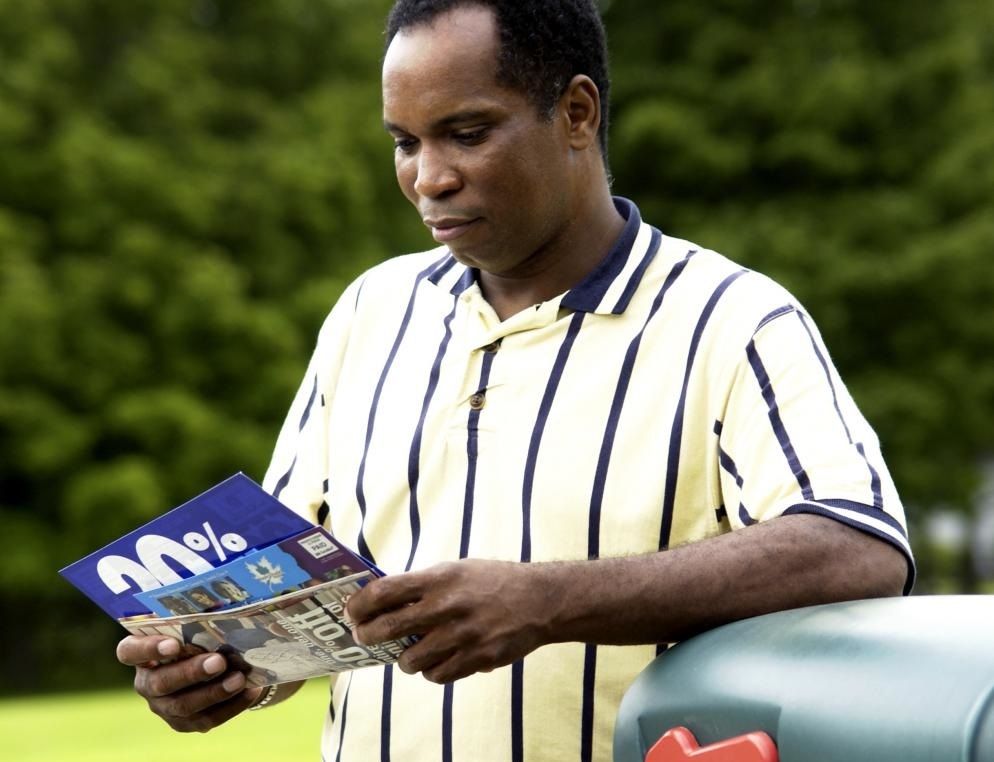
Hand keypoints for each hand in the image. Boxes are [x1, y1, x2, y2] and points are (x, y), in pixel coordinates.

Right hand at [116, 634, 263, 731]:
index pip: (130, 651)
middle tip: (219, 661)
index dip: (149, 649)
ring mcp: (163, 706)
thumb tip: (224, 606)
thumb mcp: (193, 624)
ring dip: (214, 692)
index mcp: (140, 653)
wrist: (212, 664)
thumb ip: (198, 620)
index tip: (174, 644)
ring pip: (184, 705)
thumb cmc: (198, 635)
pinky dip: (231, 705)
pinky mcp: (184, 722)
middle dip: (192, 672)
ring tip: (239, 679)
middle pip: (161, 683)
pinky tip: (250, 690)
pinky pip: (206, 719)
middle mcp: (147, 682)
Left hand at [347, 559, 550, 683]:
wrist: (539, 600)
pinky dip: (431, 671)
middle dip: (368, 635)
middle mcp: (447, 606)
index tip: (351, 612)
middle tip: (365, 637)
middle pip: (388, 628)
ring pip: (410, 660)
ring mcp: (462, 635)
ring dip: (405, 659)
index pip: (384, 592)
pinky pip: (437, 676)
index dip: (360, 604)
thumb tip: (382, 599)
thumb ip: (423, 584)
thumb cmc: (493, 581)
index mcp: (439, 578)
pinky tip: (437, 661)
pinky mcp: (476, 658)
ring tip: (409, 653)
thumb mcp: (457, 570)